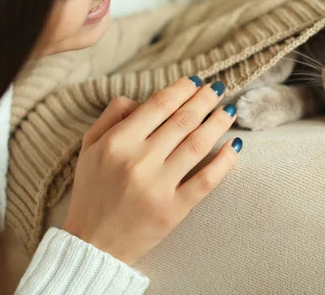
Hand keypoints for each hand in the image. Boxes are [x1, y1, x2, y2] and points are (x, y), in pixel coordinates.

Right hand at [62, 77, 241, 264]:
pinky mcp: (174, 210)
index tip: (196, 81)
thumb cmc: (92, 191)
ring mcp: (158, 186)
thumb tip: (139, 98)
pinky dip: (225, 162)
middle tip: (219, 88)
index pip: (158, 105)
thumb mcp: (89, 148)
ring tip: (230, 110)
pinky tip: (236, 146)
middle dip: (205, 100)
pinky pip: (205, 181)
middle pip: (183, 121)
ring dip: (218, 123)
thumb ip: (111, 117)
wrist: (92, 244)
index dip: (182, 89)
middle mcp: (138, 161)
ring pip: (197, 145)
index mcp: (117, 143)